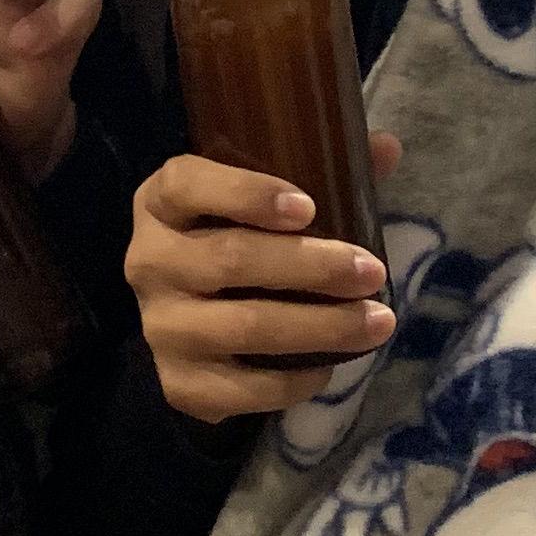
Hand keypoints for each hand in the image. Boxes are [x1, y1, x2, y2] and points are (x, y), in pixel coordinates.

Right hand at [125, 140, 402, 427]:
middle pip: (230, 259)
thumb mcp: (264, 201)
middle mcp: (148, 261)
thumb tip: (387, 147)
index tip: (309, 207)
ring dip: (320, 327)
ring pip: (243, 327)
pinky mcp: (178, 383)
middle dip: (311, 267)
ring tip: (377, 322)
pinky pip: (242, 388)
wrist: (190, 327)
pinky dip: (295, 380)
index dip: (247, 193)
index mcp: (161, 203)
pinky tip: (333, 366)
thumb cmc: (237, 242)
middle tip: (372, 271)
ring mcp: (159, 326)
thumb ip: (320, 171)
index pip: (188, 185)